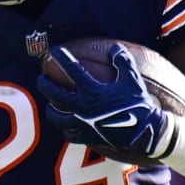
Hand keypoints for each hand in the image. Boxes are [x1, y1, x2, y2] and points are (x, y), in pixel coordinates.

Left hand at [37, 45, 173, 161]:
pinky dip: (65, 129)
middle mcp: (83, 107)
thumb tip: (115, 47)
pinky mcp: (86, 137)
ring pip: (57, 117)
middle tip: (40, 79)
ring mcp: (82, 124)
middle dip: (44, 85)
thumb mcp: (132, 79)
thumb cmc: (138, 103)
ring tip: (50, 105)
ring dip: (51, 109)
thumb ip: (123, 62)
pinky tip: (65, 126)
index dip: (62, 58)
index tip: (53, 51)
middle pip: (55, 94)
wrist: (144, 132)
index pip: (72, 70)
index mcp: (93, 91)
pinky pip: (68, 134)